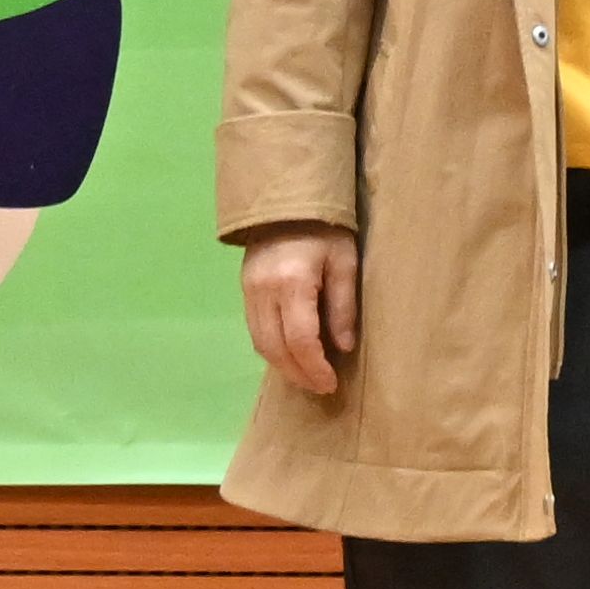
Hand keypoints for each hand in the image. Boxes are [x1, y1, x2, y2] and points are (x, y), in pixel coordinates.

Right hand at [240, 223, 358, 396]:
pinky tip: (290, 355)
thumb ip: (343, 306)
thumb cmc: (326, 230)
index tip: (331, 384)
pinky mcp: (244, 290)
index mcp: (292, 284)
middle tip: (320, 388)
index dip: (315, 367)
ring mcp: (248, 291)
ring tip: (307, 378)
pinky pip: (254, 330)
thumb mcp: (345, 263)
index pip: (300, 339)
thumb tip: (343, 348)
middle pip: (275, 348)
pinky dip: (271, 348)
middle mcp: (263, 292)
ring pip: (259, 343)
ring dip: (282, 366)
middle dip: (298, 374)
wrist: (287, 200)